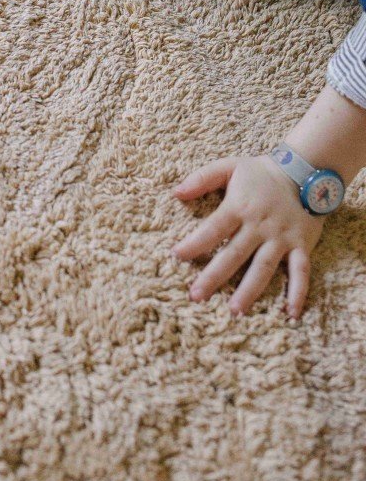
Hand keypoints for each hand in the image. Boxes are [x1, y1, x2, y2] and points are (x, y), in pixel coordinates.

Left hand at [171, 155, 326, 318]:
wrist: (304, 170)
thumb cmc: (261, 172)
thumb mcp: (229, 166)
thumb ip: (202, 178)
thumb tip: (176, 192)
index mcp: (239, 207)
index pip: (213, 228)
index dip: (195, 243)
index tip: (176, 256)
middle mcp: (259, 226)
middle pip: (234, 254)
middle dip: (214, 276)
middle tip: (197, 296)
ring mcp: (281, 237)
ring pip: (264, 267)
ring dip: (250, 290)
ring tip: (235, 310)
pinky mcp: (302, 245)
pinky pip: (301, 271)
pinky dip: (298, 292)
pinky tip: (291, 313)